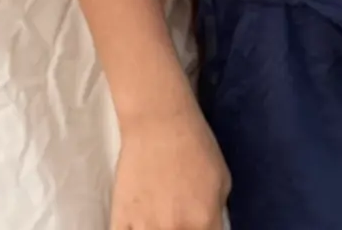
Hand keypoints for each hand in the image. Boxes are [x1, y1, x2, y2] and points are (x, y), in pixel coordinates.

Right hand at [110, 99, 230, 228]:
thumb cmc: (195, 145)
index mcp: (204, 221)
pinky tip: (139, 224)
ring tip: (160, 217)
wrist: (158, 123)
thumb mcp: (222, 179)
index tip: (199, 226)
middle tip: (177, 218)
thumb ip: (215, 212)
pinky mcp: (119, 223)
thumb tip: (208, 227)